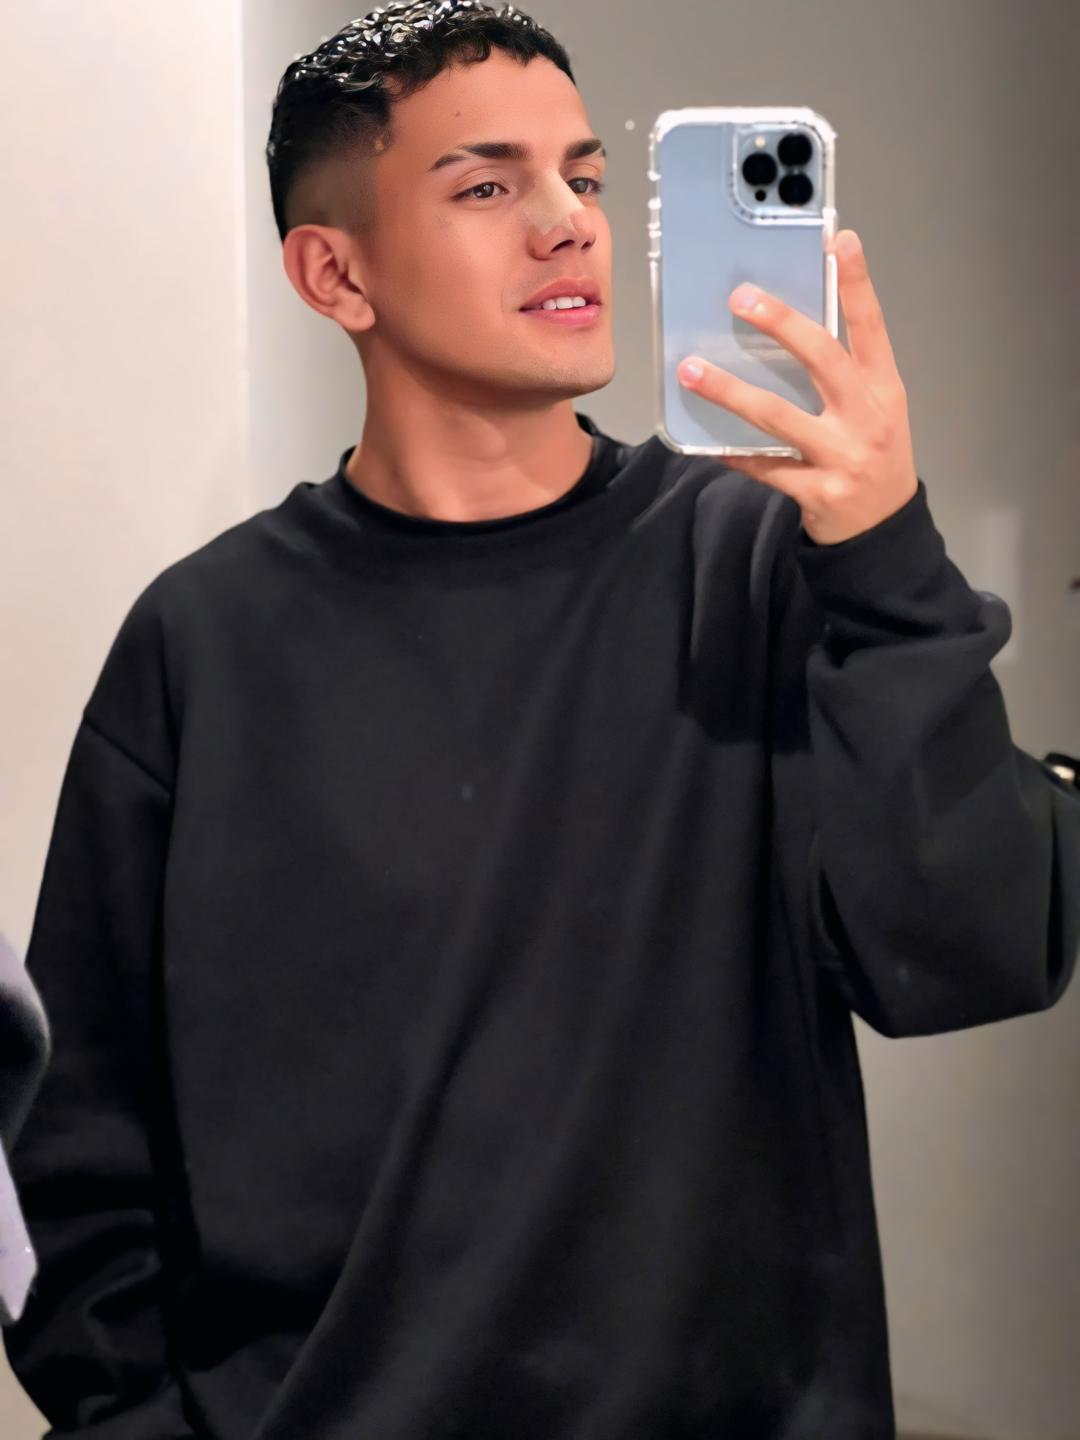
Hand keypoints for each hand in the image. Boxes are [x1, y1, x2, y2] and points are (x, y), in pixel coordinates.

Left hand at [676, 230, 917, 545]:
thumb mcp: (874, 409)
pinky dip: (731, 453)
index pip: (871, 326)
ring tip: (692, 371)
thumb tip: (788, 324)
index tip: (839, 239)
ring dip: (730, 391)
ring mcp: (842, 456)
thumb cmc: (872, 456)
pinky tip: (702, 441)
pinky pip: (764, 468)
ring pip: (778, 416)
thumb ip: (843, 371)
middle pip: (823, 359)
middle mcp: (866, 418)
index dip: (857, 283)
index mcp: (884, 389)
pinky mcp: (817, 492)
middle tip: (740, 298)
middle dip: (781, 324)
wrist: (884, 530)